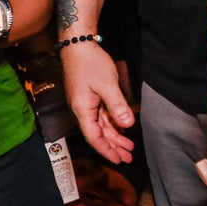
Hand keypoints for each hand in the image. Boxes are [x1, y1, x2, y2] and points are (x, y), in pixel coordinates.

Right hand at [62, 40, 134, 163]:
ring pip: (101, 125)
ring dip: (114, 136)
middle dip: (113, 147)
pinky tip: (122, 129)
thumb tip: (127, 124)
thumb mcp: (107, 85)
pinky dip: (112, 124)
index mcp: (83, 110)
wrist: (78, 46)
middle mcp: (83, 110)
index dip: (106, 149)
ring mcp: (86, 104)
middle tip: (128, 157)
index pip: (94, 137)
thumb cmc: (89, 63)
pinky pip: (102, 115)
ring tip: (128, 147)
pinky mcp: (90, 97)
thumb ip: (117, 106)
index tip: (118, 159)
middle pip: (98, 134)